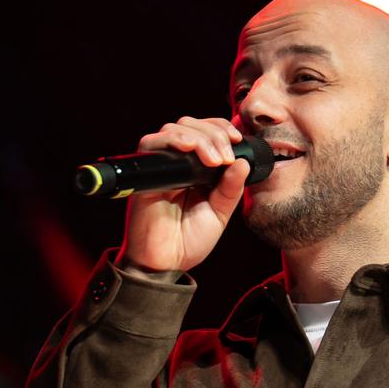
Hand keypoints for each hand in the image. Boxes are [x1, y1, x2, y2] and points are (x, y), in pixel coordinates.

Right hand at [116, 116, 250, 273]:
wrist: (165, 263)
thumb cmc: (188, 241)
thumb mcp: (219, 213)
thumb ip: (230, 188)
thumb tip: (243, 162)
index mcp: (196, 169)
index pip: (206, 131)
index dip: (221, 128)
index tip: (237, 140)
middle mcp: (177, 163)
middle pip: (190, 124)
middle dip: (214, 133)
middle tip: (226, 157)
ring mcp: (160, 167)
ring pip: (174, 129)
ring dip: (199, 137)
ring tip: (215, 160)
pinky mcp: (145, 174)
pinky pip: (151, 144)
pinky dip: (174, 140)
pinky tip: (191, 150)